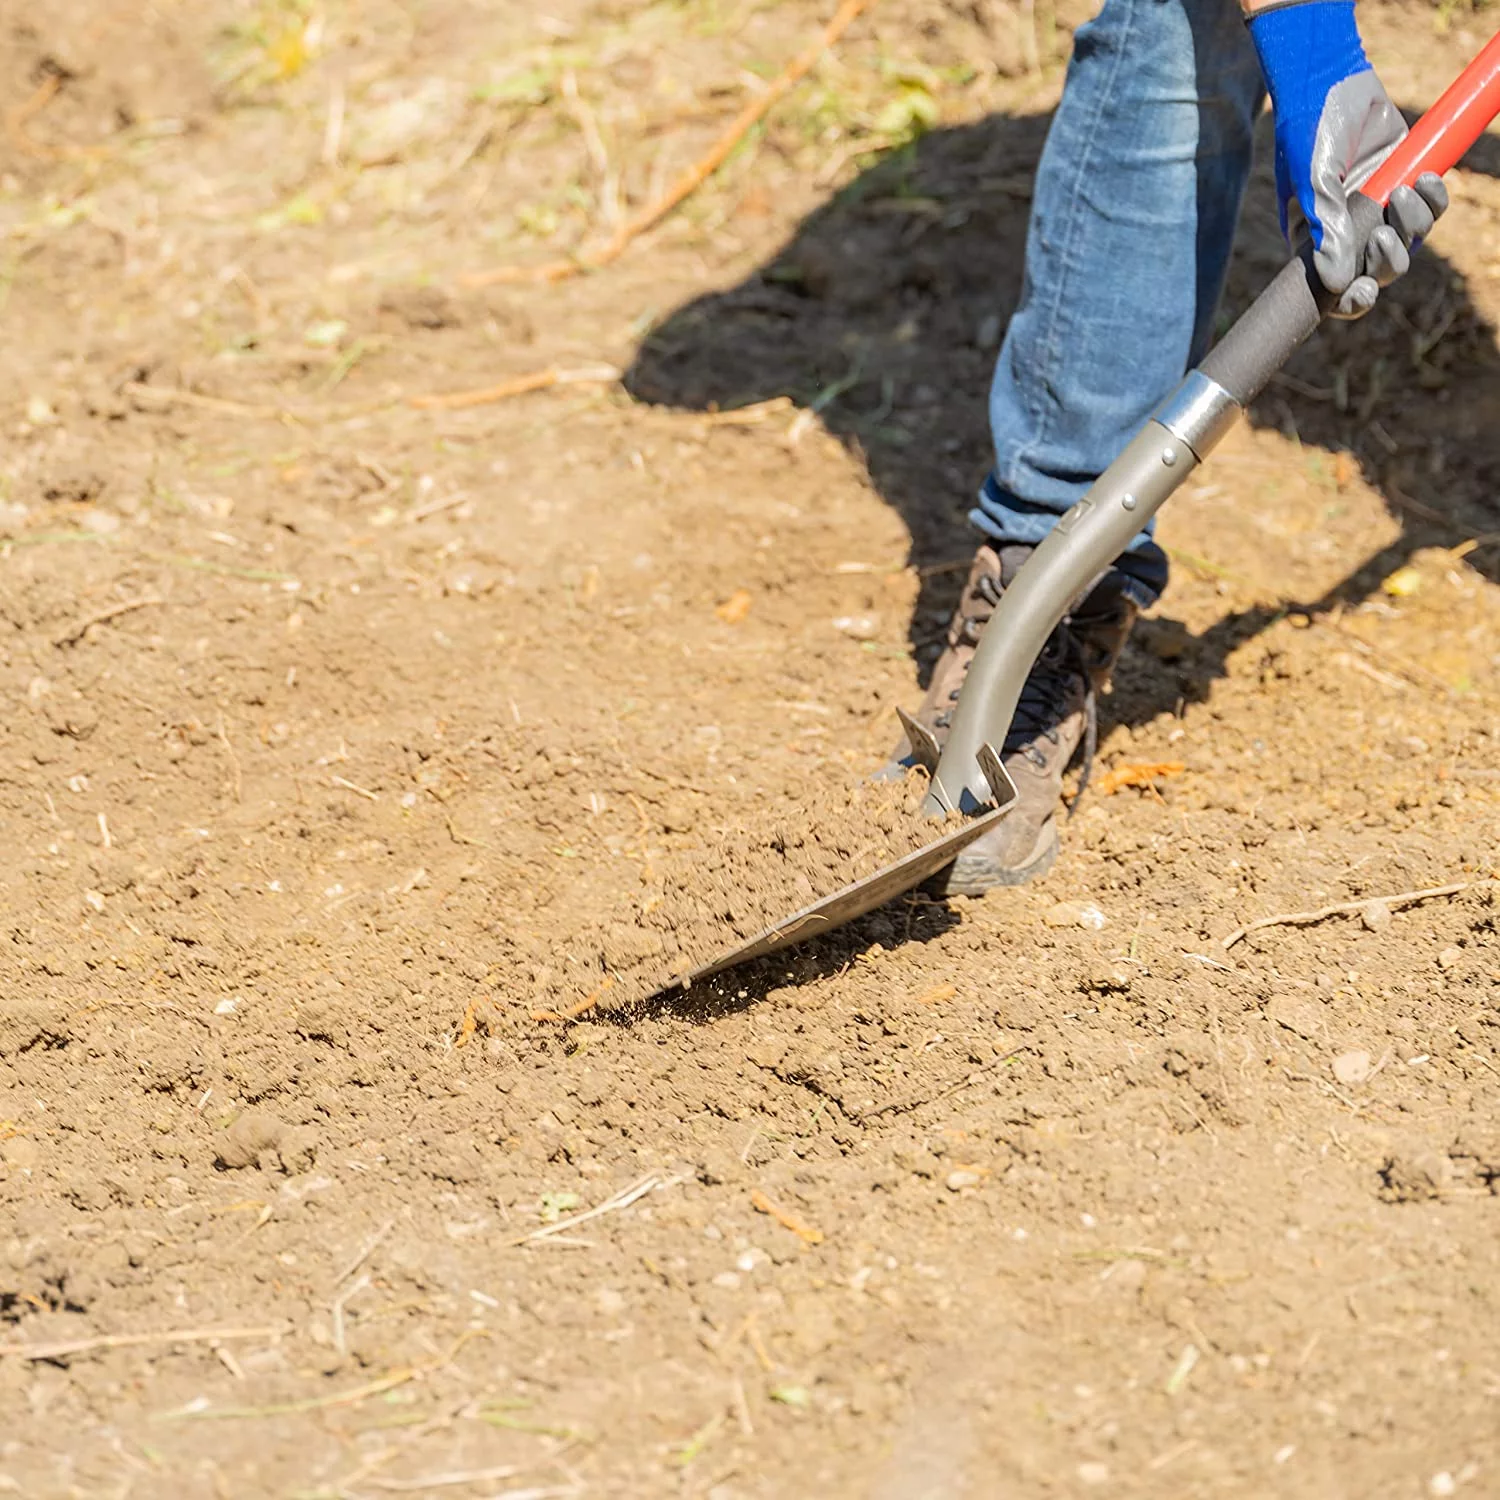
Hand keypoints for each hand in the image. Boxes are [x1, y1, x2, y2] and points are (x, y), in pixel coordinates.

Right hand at [1248, 0, 1448, 317]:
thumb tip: (1337, 283)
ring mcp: (1379, 210)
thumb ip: (1326, 232)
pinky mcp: (1405, 182)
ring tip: (1403, 190)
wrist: (1330, 82)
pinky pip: (1430, 209)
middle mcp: (1349, 233)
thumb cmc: (1308, 135)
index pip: (1335, 290)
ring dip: (1413, 225)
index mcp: (1315, 244)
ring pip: (1409, 244)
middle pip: (1379, 274)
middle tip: (1383, 236)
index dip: (1351, 301)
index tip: (1362, 293)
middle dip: (1388, 263)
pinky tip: (1425, 178)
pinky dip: (1433, 199)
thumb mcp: (1312, 185)